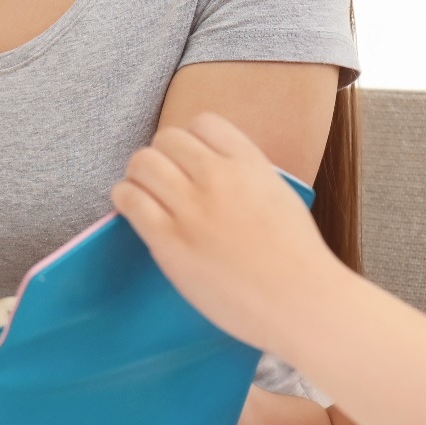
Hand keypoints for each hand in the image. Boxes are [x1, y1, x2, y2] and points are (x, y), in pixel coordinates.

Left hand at [111, 113, 346, 350]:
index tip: (190, 162)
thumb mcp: (278, 196)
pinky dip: (126, 198)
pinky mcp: (170, 240)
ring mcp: (192, 208)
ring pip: (143, 163)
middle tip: (164, 181)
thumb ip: (245, 176)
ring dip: (140, 175)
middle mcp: (218, 177)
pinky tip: (136, 211)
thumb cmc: (295, 259)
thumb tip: (208, 168)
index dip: (192, 141)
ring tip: (146, 195)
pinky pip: (130, 199)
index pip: (204, 123)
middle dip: (162, 156)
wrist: (299, 301)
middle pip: (167, 139)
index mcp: (250, 164)